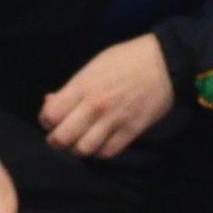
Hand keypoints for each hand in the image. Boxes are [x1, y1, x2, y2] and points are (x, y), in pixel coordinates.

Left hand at [39, 37, 174, 159]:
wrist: (165, 62)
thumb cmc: (126, 59)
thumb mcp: (94, 66)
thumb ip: (72, 87)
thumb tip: (50, 102)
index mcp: (83, 86)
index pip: (51, 115)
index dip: (46, 121)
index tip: (52, 119)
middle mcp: (95, 106)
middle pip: (63, 138)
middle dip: (56, 140)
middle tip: (61, 137)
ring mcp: (114, 120)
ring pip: (83, 150)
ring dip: (78, 148)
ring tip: (80, 141)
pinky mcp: (131, 131)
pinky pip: (107, 152)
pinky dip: (100, 152)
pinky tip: (100, 143)